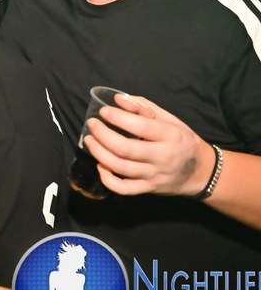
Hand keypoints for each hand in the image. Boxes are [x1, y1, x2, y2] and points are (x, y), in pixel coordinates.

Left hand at [84, 94, 214, 196]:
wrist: (200, 172)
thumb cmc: (181, 140)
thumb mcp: (170, 119)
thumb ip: (144, 107)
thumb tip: (118, 99)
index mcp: (171, 136)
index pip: (141, 126)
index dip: (118, 118)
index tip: (103, 111)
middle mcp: (163, 157)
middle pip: (125, 148)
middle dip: (103, 135)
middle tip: (92, 124)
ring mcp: (155, 176)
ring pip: (120, 167)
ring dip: (99, 153)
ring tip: (89, 140)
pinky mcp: (148, 189)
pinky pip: (123, 189)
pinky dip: (107, 179)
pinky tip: (100, 165)